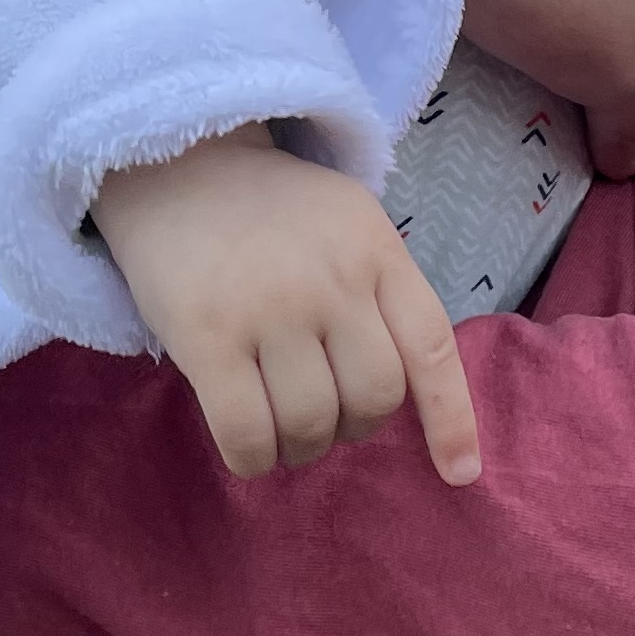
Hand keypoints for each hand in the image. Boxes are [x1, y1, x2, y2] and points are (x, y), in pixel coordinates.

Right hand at [89, 134, 480, 484]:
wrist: (175, 161)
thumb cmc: (270, 208)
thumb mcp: (348, 223)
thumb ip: (380, 290)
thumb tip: (401, 391)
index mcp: (376, 249)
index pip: (431, 347)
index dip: (451, 419)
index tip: (459, 474)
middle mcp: (332, 279)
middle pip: (373, 399)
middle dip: (353, 426)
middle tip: (324, 415)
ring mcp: (270, 307)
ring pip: (312, 424)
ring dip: (302, 447)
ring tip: (283, 429)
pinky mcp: (206, 335)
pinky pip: (246, 432)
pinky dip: (254, 458)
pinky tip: (248, 447)